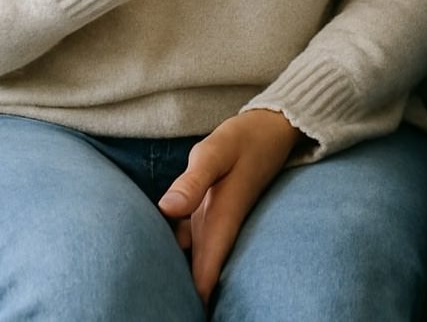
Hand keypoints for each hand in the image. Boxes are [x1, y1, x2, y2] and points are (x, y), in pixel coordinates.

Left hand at [159, 109, 301, 303]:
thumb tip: (167, 209)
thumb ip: (194, 179)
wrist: (273, 128)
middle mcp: (217, 229)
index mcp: (221, 221)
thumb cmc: (245, 138)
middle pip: (196, 277)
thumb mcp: (218, 150)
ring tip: (148, 292)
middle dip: (179, 297)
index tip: (174, 315)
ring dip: (174, 274)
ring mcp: (213, 222)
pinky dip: (173, 250)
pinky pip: (187, 242)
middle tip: (153, 308)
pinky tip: (151, 249)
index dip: (192, 303)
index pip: (205, 277)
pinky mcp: (208, 212)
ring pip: (190, 261)